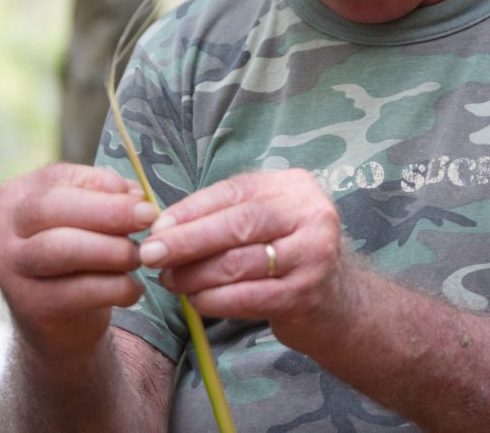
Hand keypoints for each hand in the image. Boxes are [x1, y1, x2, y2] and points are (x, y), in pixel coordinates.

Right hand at [0, 163, 156, 354]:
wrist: (57, 322)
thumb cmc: (75, 256)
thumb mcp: (84, 217)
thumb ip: (104, 197)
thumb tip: (134, 194)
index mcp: (16, 196)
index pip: (58, 180)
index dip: (102, 186)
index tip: (141, 198)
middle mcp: (2, 229)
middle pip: (54, 208)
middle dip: (109, 212)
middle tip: (148, 218)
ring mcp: (10, 269)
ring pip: (65, 249)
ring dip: (113, 250)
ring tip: (140, 256)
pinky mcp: (30, 306)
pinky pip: (79, 291)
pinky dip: (116, 288)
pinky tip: (134, 289)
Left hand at [137, 168, 344, 341]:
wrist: (339, 301)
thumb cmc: (287, 254)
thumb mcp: (267, 221)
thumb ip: (226, 215)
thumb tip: (163, 226)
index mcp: (294, 187)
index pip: (235, 191)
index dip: (192, 209)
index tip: (156, 226)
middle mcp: (310, 214)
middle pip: (238, 224)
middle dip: (188, 240)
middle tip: (150, 254)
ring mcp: (313, 255)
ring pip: (240, 263)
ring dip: (196, 274)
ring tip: (169, 280)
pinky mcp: (307, 294)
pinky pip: (250, 297)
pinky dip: (216, 300)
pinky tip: (196, 301)